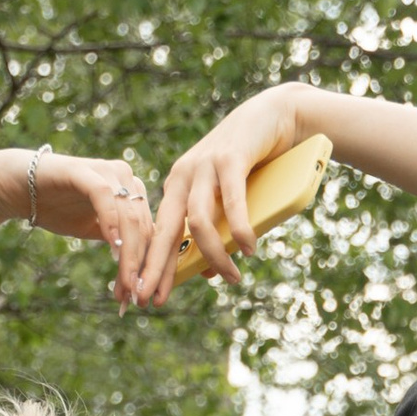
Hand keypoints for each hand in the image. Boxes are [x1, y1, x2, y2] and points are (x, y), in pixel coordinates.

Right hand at [9, 146, 156, 304]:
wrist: (19, 187)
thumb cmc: (56, 209)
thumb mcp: (93, 230)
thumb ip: (117, 244)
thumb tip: (136, 277)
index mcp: (132, 191)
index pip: (148, 232)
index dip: (147, 267)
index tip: (140, 298)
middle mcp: (126, 178)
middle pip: (143, 227)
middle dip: (139, 266)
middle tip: (134, 298)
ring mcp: (107, 171)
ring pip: (129, 216)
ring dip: (129, 254)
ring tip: (126, 283)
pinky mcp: (86, 170)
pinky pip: (104, 197)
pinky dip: (111, 224)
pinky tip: (113, 250)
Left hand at [136, 84, 310, 299]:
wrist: (274, 114)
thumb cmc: (252, 163)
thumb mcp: (228, 202)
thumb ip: (219, 232)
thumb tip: (211, 273)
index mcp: (176, 187)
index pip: (156, 234)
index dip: (148, 268)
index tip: (142, 298)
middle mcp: (182, 176)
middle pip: (163, 231)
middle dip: (156, 269)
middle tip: (153, 300)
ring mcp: (204, 166)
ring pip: (197, 222)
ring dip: (214, 255)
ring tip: (232, 278)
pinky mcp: (230, 158)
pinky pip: (231, 201)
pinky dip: (240, 228)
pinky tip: (248, 248)